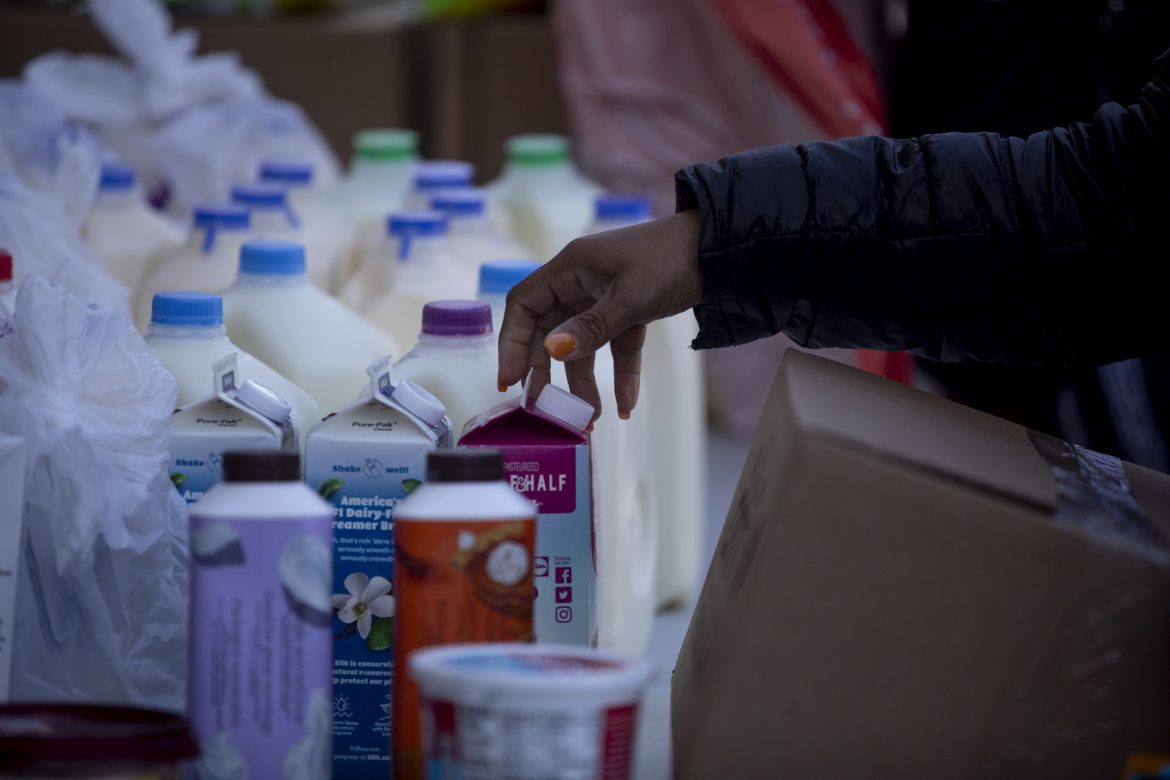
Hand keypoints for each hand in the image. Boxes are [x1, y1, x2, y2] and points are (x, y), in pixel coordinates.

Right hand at [497, 209, 702, 419]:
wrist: (722, 250)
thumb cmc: (671, 259)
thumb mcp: (630, 297)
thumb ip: (591, 327)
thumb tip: (553, 350)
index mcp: (570, 268)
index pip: (524, 305)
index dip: (512, 342)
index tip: (510, 380)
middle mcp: (581, 283)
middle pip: (549, 330)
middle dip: (546, 371)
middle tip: (544, 408)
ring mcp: (605, 298)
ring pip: (583, 345)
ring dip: (584, 381)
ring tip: (590, 419)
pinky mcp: (631, 312)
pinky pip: (618, 347)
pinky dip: (621, 375)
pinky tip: (626, 406)